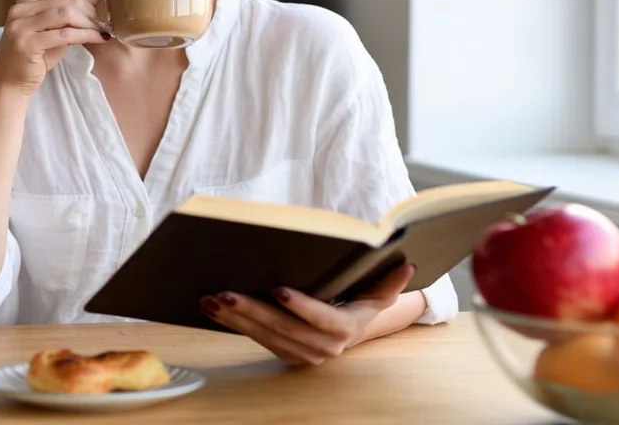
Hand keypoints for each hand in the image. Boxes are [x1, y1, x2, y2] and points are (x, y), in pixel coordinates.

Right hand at [0, 0, 107, 94]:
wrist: (9, 83)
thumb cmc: (34, 58)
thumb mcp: (50, 31)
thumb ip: (65, 16)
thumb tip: (97, 4)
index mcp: (27, 0)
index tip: (104, 4)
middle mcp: (21, 9)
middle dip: (93, 8)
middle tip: (106, 19)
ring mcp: (21, 26)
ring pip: (67, 13)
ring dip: (90, 22)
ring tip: (102, 29)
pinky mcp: (27, 44)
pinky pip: (65, 34)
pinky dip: (86, 35)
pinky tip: (98, 38)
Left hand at [199, 262, 416, 365]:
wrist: (351, 331)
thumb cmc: (361, 303)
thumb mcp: (378, 294)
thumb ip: (390, 281)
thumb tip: (407, 264)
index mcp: (346, 329)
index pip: (323, 319)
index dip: (302, 307)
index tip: (279, 290)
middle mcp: (324, 347)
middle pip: (284, 329)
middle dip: (253, 311)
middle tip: (225, 292)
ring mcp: (302, 353)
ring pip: (265, 337)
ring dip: (235, 319)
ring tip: (211, 299)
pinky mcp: (284, 353)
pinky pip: (256, 340)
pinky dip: (234, 325)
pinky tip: (213, 310)